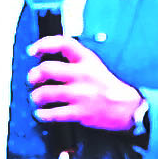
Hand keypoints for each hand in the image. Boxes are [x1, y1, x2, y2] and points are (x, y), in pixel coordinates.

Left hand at [24, 33, 145, 136]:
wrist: (125, 107)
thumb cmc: (105, 85)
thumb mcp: (93, 64)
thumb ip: (74, 59)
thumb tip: (47, 59)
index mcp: (86, 59)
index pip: (63, 43)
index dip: (44, 44)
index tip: (32, 51)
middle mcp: (82, 74)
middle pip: (48, 69)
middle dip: (33, 75)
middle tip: (32, 80)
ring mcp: (81, 94)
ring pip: (46, 93)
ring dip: (36, 96)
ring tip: (36, 98)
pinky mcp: (80, 112)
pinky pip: (54, 114)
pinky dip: (43, 114)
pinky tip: (41, 114)